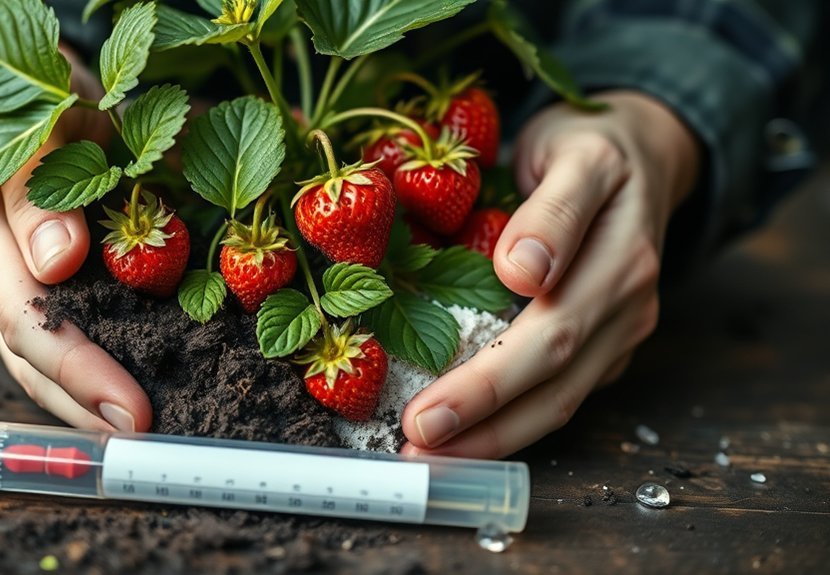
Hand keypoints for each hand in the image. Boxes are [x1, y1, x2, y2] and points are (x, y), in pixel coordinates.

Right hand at [0, 53, 151, 432]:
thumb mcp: (51, 125)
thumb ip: (42, 188)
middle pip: (31, 360)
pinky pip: (53, 348)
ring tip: (140, 439)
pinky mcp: (25, 293)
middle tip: (149, 441)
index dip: (84, 373)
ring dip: (86, 407)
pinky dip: (88, 379)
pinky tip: (125, 402)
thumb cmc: (49, 108)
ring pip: (37, 366)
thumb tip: (58, 261)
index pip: (32, 323)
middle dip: (89, 407)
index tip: (137, 410)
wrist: (34, 104)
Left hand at [400, 91, 699, 457]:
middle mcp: (627, 307)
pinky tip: (466, 435)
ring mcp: (620, 331)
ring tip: (431, 462)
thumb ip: (555, 209)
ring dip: (494, 440)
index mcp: (620, 261)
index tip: (426, 414)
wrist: (642, 150)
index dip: (484, 384)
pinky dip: (513, 421)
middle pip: (552, 382)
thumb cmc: (592, 149)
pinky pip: (561, 393)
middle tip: (412, 450)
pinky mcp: (607, 343)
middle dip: (479, 425)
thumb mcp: (576, 154)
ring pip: (560, 402)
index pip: (546, 336)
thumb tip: (524, 272)